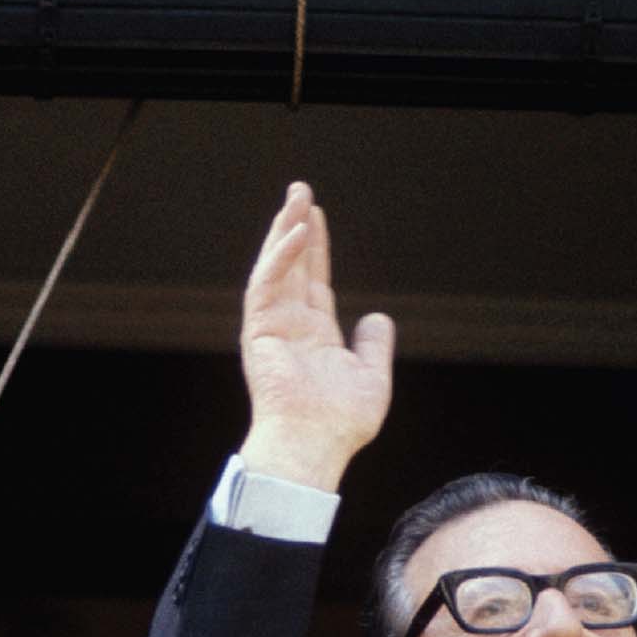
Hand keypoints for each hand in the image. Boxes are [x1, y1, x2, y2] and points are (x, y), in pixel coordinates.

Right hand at [238, 181, 395, 490]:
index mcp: (313, 336)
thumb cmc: (341, 423)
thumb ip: (374, 345)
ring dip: (284, 231)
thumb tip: (377, 317)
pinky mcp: (259, 331)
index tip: (317, 216)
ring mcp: (272, 328)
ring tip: (297, 197)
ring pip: (275, 268)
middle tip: (300, 191)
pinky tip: (298, 232)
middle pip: (292, 266)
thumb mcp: (372, 377)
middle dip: (296, 227)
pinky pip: (267, 285)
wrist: (315, 445)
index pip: (313, 281)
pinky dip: (281, 257)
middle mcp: (290, 327)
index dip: (317, 249)